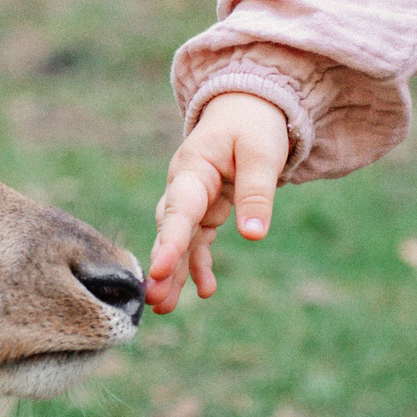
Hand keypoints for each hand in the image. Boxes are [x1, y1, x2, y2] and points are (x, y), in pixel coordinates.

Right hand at [146, 91, 290, 313]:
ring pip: (179, 240)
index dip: (170, 241)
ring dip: (173, 273)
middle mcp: (185, 186)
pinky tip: (206, 289)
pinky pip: (197, 241)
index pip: (179, 209)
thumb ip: (257, 193)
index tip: (159, 270)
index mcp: (193, 167)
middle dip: (163, 264)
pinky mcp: (204, 210)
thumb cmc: (254, 126)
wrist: (247, 109)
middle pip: (170, 229)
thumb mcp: (262, 153)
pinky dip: (198, 265)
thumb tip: (253, 235)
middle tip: (154, 299)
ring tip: (164, 308)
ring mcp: (192, 199)